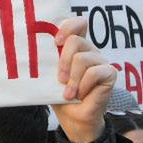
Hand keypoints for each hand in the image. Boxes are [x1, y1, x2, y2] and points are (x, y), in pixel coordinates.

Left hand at [51, 17, 115, 142]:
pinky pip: (93, 72)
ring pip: (82, 59)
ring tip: (69, 93)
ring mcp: (101, 61)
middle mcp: (90, 50)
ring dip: (72, 79)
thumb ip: (48, 60)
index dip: (68, 27)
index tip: (55, 42)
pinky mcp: (110, 73)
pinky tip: (81, 95)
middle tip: (60, 80)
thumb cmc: (60, 96)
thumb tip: (32, 47)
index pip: (78, 23)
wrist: (73, 119)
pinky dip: (83, 86)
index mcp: (76, 47)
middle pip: (75, 41)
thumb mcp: (50, 75)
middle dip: (63, 62)